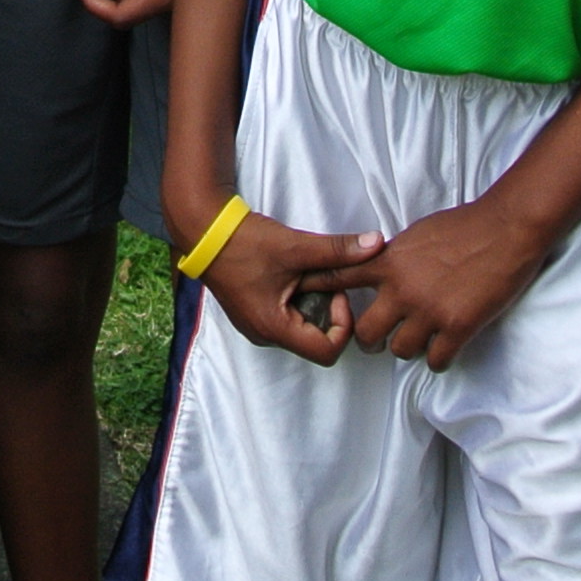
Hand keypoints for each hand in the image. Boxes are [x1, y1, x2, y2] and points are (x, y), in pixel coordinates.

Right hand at [196, 207, 387, 366]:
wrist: (203, 229)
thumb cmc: (245, 242)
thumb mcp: (296, 246)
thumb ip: (338, 250)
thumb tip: (377, 244)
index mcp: (275, 328)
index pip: (328, 351)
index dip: (343, 323)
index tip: (336, 291)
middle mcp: (264, 335)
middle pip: (315, 342)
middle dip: (329, 312)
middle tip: (325, 281)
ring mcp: (256, 326)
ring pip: (301, 330)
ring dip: (313, 305)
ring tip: (308, 275)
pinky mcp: (252, 313)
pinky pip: (286, 319)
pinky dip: (298, 302)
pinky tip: (293, 276)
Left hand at [319, 193, 555, 370]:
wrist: (505, 229)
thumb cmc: (464, 225)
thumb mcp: (416, 234)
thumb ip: (393, 256)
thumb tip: (380, 265)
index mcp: (388, 262)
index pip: (338, 277)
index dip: (319, 291)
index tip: (303, 299)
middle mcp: (402, 289)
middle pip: (366, 333)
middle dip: (371, 340)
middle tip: (380, 340)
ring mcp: (429, 311)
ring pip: (400, 350)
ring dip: (408, 348)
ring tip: (419, 341)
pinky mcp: (458, 327)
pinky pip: (436, 360)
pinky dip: (439, 359)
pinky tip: (445, 351)